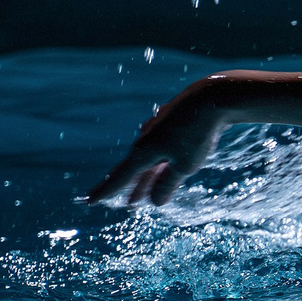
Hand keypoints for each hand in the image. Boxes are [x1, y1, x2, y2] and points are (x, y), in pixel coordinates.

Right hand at [86, 80, 228, 205]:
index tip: (89, 201)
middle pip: (135, 169)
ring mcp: (160, 129)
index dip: (105, 192)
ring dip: (147, 178)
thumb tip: (155, 202)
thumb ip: (168, 183)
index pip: (119, 177)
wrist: (212, 97)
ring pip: (150, 160)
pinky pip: (162, 148)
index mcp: (143, 151)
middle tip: (124, 204)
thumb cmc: (197, 134)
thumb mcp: (184, 166)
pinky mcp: (174, 122)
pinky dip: (160, 163)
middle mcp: (146, 139)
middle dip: (131, 188)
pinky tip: (161, 164)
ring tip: (140, 195)